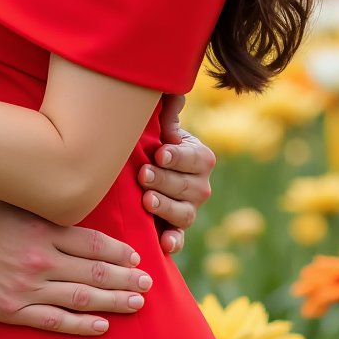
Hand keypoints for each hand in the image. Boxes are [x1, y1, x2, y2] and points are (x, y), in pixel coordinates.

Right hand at [0, 188, 150, 336]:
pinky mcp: (11, 310)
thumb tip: (66, 191)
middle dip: (126, 279)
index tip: (136, 257)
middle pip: (95, 272)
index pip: (93, 243)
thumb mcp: (8, 195)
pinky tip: (102, 326)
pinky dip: (81, 325)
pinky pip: (54, 320)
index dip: (119, 252)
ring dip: (113, 301)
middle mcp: (40, 259)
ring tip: (136, 304)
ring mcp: (27, 287)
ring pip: (81, 298)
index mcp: (41, 228)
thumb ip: (39, 200)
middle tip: (148, 284)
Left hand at [137, 93, 214, 256]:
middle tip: (144, 174)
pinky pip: (179, 238)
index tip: (160, 152)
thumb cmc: (151, 143)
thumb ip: (168, 111)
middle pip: (188, 187)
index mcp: (200, 158)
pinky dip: (174, 242)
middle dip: (165, 180)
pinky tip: (165, 243)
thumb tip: (172, 95)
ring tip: (146, 200)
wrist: (139, 173)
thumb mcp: (159, 126)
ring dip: (166, 207)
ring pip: (184, 213)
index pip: (194, 158)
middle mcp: (200, 186)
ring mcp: (189, 210)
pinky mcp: (174, 230)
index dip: (178, 156)